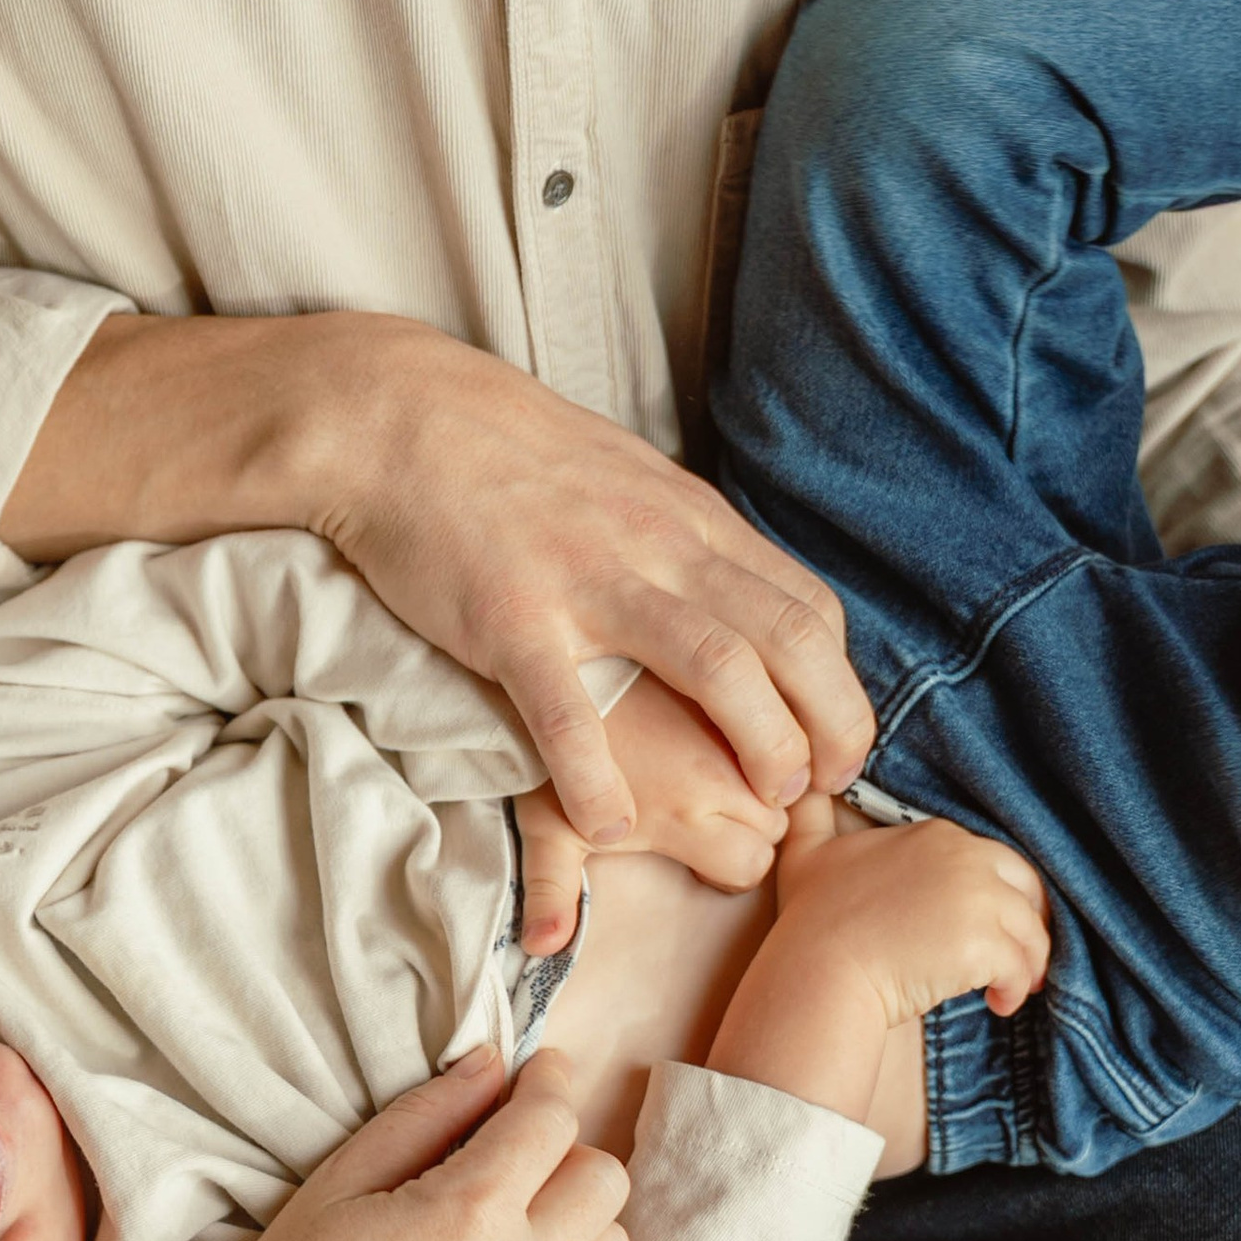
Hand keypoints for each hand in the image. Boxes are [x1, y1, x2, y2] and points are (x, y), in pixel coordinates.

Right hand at [238, 1046, 629, 1240]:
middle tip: (516, 1155)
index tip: (538, 1072)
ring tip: (515, 1222)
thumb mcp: (341, 1181)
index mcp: (470, 1210)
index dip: (548, 1082)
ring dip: (575, 1220)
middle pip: (604, 1180)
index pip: (552, 1120)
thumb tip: (489, 1065)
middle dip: (567, 1151)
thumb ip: (425, 1114)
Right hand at [307, 325, 872, 846]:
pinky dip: (600, 775)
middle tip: (822, 791)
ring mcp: (589, 582)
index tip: (834, 745)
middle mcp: (661, 547)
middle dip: (827, 724)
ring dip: (759, 742)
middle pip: (787, 640)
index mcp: (692, 521)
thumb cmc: (509, 459)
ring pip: (716, 665)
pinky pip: (570, 710)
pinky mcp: (511, 618)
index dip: (840, 685)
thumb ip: (682, 543)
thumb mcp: (627, 483)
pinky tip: (616, 824)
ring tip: (761, 804)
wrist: (401, 417)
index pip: (806, 606)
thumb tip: (730, 601)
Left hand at [511, 675, 790, 956]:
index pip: (752, 863)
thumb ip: (550, 888)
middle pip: (787, 815)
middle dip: (767, 811)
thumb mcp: (543, 819)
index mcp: (684, 809)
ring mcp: (746, 707)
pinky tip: (772, 701)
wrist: (544, 647)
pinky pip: (808, 694)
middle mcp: (727, 764)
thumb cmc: (547, 744)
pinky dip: (803, 696)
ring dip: (791, 753)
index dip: (732, 862)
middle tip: (722, 794)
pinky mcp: (752, 656)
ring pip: (807, 750)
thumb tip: (544, 947)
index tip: (702, 843)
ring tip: (750, 749)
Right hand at [705, 796, 1051, 1129]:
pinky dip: (1015, 990)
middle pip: (1026, 891)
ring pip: (1030, 934)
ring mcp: (978, 901)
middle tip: (1015, 960)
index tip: (982, 925)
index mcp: (939, 836)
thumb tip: (804, 786)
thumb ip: (813, 814)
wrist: (816, 970)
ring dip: (1026, 965)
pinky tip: (997, 1002)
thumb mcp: (807, 852)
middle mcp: (966, 858)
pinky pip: (1019, 969)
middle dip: (1028, 926)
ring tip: (1006, 989)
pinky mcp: (982, 945)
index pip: (995, 861)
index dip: (995, 896)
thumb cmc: (810, 920)